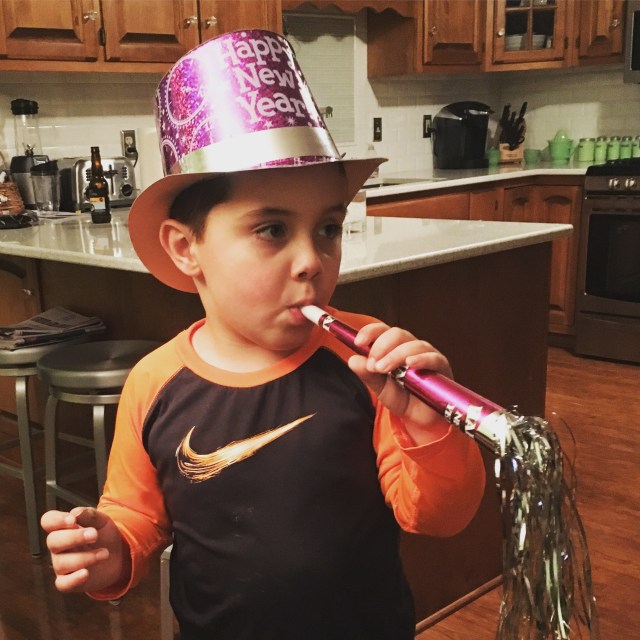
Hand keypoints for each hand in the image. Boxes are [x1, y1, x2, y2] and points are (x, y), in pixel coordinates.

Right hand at [41, 506, 129, 593]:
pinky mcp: (68, 581)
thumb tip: (75, 513)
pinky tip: (86, 573)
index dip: (56, 520)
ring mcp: (61, 564)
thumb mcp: (102, 521)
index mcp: (64, 528)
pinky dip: (73, 579)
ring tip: (105, 553)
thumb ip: (89, 515)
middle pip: (53, 541)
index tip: (72, 520)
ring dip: (85, 558)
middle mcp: (59, 546)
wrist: (117, 556)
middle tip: (94, 535)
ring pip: (61, 563)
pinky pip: (62, 584)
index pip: (48, 521)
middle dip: (74, 538)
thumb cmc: (104, 536)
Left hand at [348, 322, 452, 442]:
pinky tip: (411, 363)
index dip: (370, 332)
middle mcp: (410, 346)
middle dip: (382, 346)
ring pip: (413, 344)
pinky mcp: (441, 365)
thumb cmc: (401, 397)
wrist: (419, 418)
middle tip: (373, 364)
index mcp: (393, 347)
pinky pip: (433, 357)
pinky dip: (421, 359)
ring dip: (396, 355)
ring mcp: (426, 354)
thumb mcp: (379, 387)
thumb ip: (367, 374)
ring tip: (384, 369)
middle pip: (397, 334)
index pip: (382, 330)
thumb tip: (352, 360)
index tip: (358, 342)